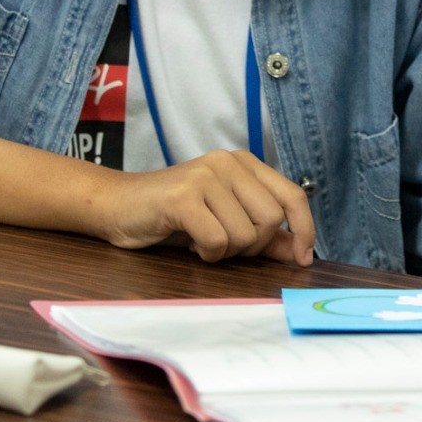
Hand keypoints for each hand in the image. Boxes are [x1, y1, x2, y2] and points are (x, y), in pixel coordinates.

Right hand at [92, 149, 315, 264]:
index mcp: (244, 163)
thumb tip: (301, 251)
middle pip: (272, 219)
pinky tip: (190, 244)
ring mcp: (205, 176)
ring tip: (202, 241)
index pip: (292, 195)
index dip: (304, 229)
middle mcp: (228, 162)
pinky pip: (217, 240)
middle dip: (253, 246)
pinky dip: (207, 253)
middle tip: (225, 246)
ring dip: (226, 252)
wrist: (117, 206)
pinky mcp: (183, 196)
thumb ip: (264, 234)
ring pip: (245, 234)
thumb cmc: (174, 216)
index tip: (304, 259)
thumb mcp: (225, 221)